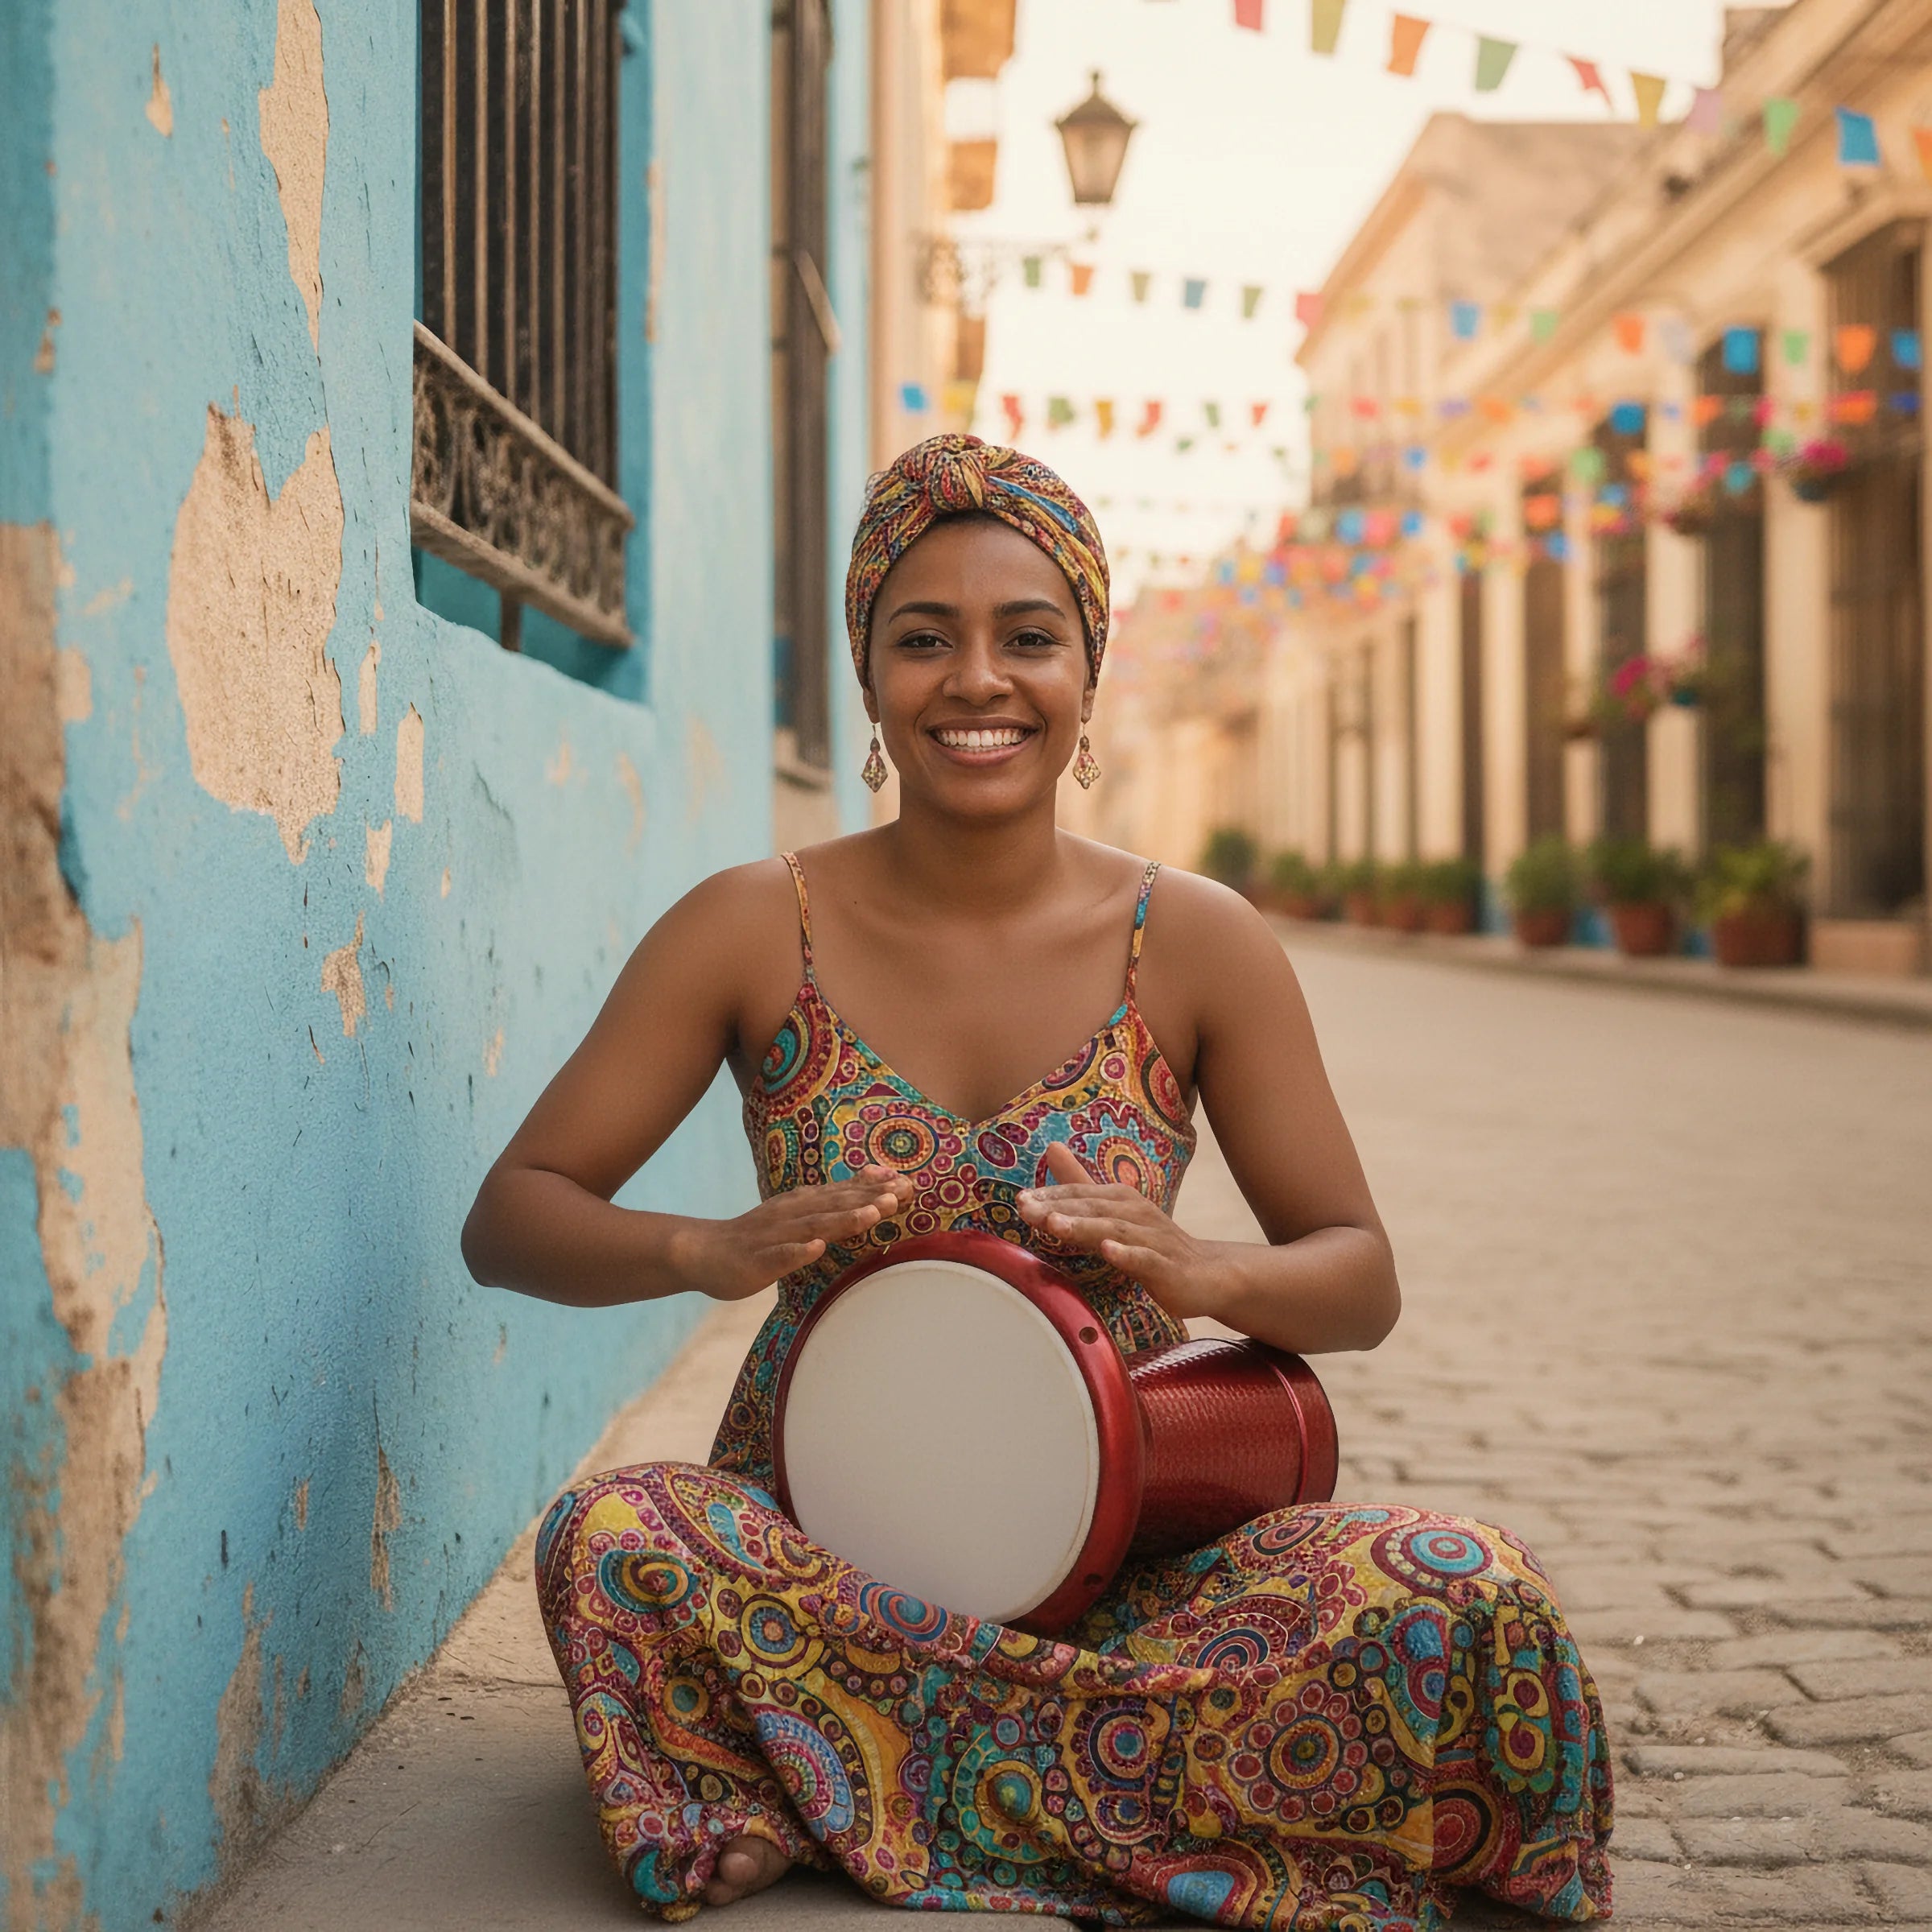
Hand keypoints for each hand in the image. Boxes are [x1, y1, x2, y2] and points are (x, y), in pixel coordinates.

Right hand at [674, 1166, 913, 1301]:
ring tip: (870, 1215)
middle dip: (868, 1199)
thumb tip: (875, 1183)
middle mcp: (792, 1214)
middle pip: (835, 1205)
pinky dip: (797, 1252)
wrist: (706, 1251)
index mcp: (804, 1203)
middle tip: (900, 1195)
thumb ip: (835, 1201)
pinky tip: (815, 1249)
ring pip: (812, 1226)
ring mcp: (774, 1236)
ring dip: (842, 1219)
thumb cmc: (761, 1236)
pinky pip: (778, 1256)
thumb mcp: (800, 1212)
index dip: (876, 1187)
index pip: (844, 1192)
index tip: (908, 1182)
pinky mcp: (757, 1259)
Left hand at [1014, 1141, 1230, 1321]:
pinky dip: (1128, 1254)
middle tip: (1025, 1207)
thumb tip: (1051, 1147)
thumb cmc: (1153, 1243)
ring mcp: (1153, 1240)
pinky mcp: (1167, 1267)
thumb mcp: (1113, 1212)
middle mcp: (1136, 1214)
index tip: (1019, 1199)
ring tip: (1055, 1224)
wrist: (1208, 1273)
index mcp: (1120, 1200)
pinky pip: (1147, 1259)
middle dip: (1058, 1207)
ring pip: (1115, 1231)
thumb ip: (1081, 1184)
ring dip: (1085, 1226)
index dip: (1049, 1196)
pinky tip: (1109, 1251)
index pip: (1079, 1194)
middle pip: (1093, 1208)